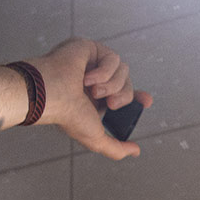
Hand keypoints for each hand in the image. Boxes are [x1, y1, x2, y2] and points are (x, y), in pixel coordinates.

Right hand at [29, 38, 153, 160]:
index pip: (124, 93)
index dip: (138, 97)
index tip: (147, 101)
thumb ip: (116, 148)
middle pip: (128, 83)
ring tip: (92, 91)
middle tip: (110, 103)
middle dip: (123, 96)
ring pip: (123, 70)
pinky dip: (103, 71)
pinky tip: (86, 78)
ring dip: (111, 85)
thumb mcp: (96, 138)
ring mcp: (93, 63)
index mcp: (97, 99)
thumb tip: (136, 151)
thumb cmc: (69, 116)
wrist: (52, 95)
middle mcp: (96, 81)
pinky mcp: (90, 48)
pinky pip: (113, 59)